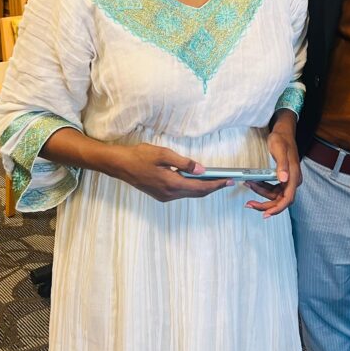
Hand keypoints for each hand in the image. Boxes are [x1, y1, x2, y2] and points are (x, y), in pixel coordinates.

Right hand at [105, 143, 231, 201]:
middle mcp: (170, 194)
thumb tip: (201, 169)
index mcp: (172, 184)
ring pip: (189, 194)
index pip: (200, 187)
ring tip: (216, 179)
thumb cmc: (140, 156)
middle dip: (213, 187)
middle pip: (197, 193)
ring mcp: (164, 196)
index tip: (229, 181)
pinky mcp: (161, 194)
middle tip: (227, 181)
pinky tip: (197, 180)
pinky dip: (192, 187)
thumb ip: (185, 163)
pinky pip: (182, 193)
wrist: (120, 165)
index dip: (216, 184)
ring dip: (203, 188)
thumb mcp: (164, 154)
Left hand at [246, 111, 302, 217]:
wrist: (283, 132)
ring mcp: (287, 180)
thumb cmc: (282, 139)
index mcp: (294, 176)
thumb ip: (282, 165)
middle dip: (265, 204)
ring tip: (248, 186)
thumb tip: (284, 179)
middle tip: (249, 204)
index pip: (288, 199)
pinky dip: (262, 188)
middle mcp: (292, 180)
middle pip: (280, 200)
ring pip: (274, 196)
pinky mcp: (282, 178)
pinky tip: (252, 183)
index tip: (266, 214)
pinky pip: (272, 189)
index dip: (277, 208)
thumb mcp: (279, 149)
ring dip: (261, 195)